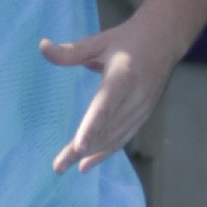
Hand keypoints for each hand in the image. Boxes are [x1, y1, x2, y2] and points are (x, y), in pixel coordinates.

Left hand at [40, 12, 178, 173]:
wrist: (165, 40)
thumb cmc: (127, 39)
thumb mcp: (99, 40)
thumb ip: (71, 51)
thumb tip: (42, 46)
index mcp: (123, 75)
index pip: (105, 106)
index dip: (91, 127)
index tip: (77, 147)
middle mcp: (135, 96)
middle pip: (107, 128)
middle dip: (82, 150)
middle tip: (58, 166)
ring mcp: (142, 108)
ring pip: (115, 137)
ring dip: (92, 154)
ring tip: (67, 166)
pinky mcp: (144, 115)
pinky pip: (123, 137)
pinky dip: (105, 152)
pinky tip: (87, 163)